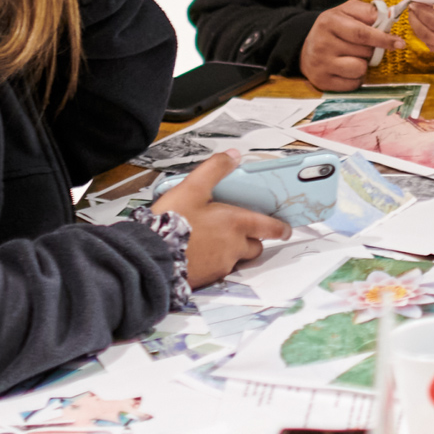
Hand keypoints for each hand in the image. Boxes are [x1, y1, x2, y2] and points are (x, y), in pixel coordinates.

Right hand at [150, 153, 290, 286]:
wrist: (150, 257)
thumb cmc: (172, 223)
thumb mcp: (192, 188)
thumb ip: (214, 169)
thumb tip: (233, 156)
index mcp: (236, 224)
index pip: (270, 228)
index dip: (280, 228)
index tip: (284, 228)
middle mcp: (234, 247)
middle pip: (255, 246)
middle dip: (252, 239)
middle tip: (239, 231)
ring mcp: (221, 265)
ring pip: (237, 259)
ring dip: (232, 251)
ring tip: (213, 239)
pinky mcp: (207, 278)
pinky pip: (218, 270)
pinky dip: (214, 262)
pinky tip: (198, 252)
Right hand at [301, 0, 390, 91]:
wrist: (307, 48)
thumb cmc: (334, 28)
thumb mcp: (346, 11)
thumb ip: (368, 11)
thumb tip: (390, 15)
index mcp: (329, 22)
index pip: (362, 33)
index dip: (384, 39)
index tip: (399, 44)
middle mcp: (322, 43)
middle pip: (364, 51)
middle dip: (371, 50)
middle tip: (361, 46)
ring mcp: (321, 64)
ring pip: (360, 69)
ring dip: (363, 65)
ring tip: (352, 57)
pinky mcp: (322, 81)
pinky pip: (353, 84)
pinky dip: (355, 78)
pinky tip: (345, 69)